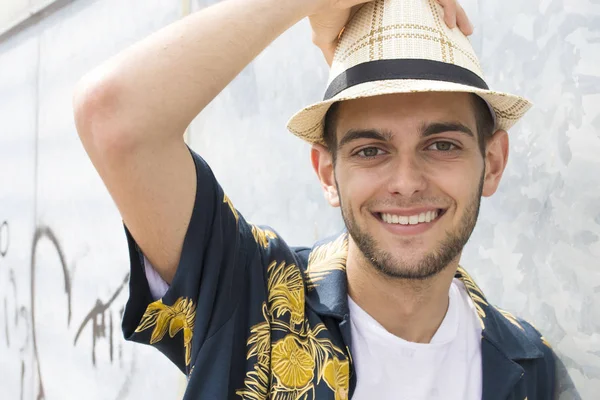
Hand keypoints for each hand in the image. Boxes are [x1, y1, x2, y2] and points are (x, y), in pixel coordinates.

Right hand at [310, 0, 473, 65]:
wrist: (316, 0)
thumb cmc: (321, 13)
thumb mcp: (329, 38)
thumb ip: (337, 52)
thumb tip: (342, 76)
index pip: (415, 8)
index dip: (431, 18)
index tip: (443, 36)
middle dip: (452, 12)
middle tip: (465, 31)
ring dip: (456, 9)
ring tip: (465, 30)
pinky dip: (447, 4)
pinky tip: (452, 22)